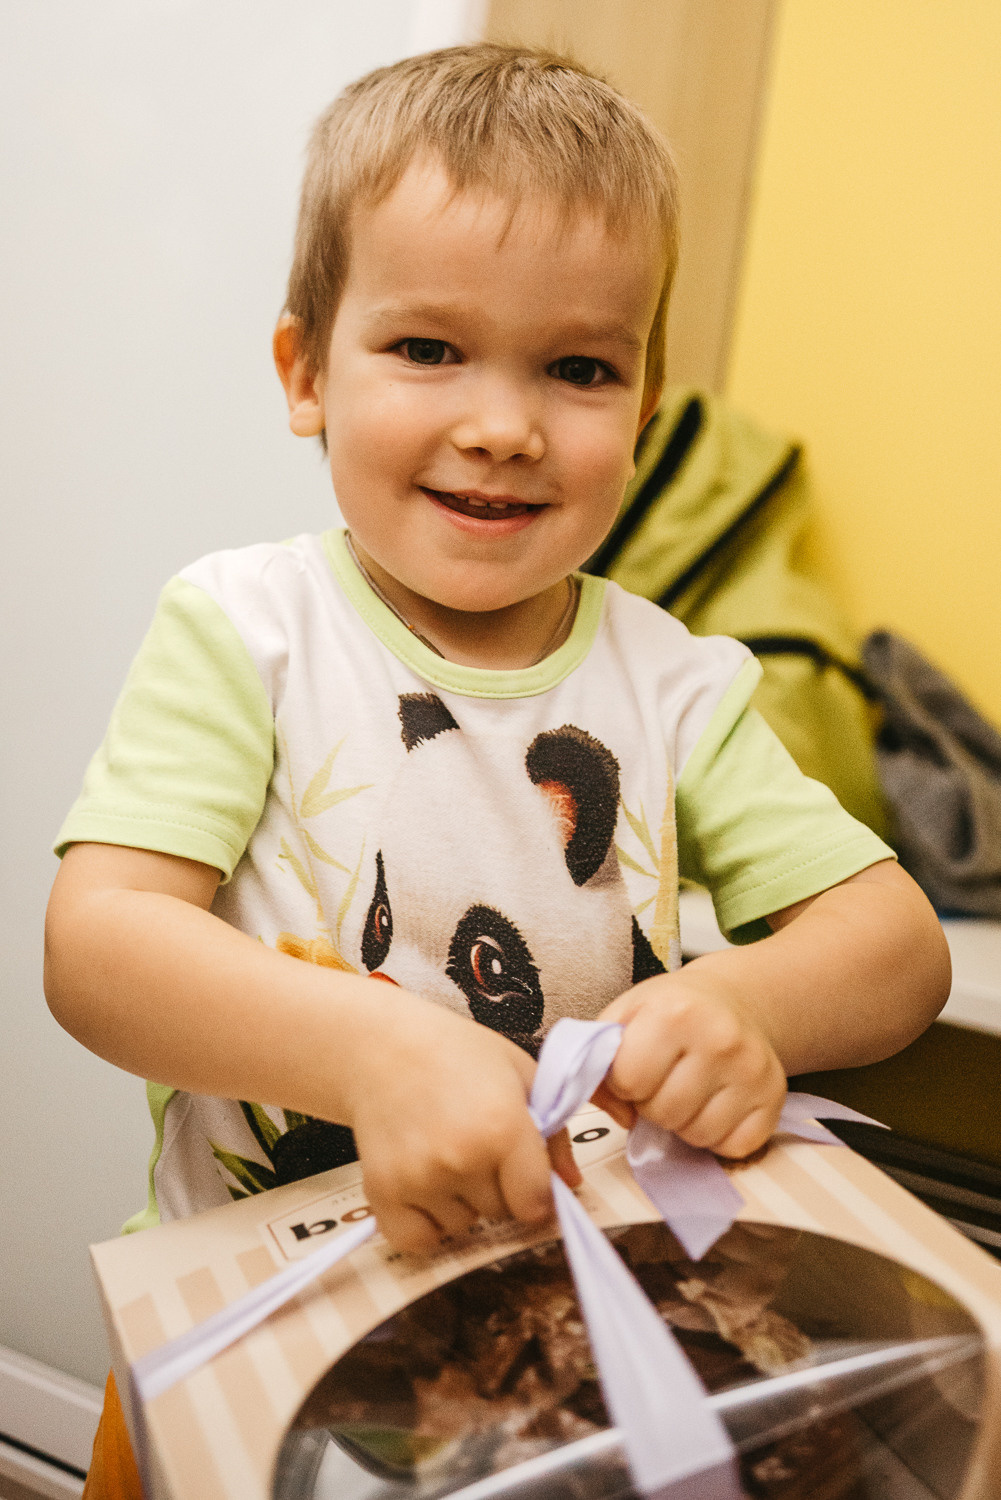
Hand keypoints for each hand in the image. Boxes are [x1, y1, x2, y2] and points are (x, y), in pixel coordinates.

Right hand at [342, 991, 579, 1253]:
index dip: (537, 1191)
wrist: (383, 1046)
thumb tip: (570, 1184)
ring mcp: (420, 1179)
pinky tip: (424, 1186)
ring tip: (445, 1153)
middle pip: (501, 1213)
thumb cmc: (457, 1052)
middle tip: (477, 1145)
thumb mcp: (521, 1073)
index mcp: (503, 1127)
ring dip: (461, 1203)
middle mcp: (462, 1159)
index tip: (526, 1175)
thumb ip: (554, 1131)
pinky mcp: (383, 1192)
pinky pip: (418, 1240)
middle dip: (498, 1188)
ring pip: (462, 1226)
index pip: (536, 1202)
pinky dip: (425, 1224)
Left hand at [596, 968, 786, 1157]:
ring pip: (697, 1135)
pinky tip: (716, 1103)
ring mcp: (752, 1070)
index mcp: (674, 1012)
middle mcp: (720, 1039)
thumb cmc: (672, 1010)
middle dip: (653, 1103)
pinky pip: (733, 1147)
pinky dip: (718, 1136)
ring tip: (689, 1089)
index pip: (629, 1080)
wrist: (734, 1001)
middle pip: (663, 1113)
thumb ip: (599, 1056)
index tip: (636, 1065)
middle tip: (665, 1078)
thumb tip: (610, 1107)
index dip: (624, 1080)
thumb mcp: (626, 1014)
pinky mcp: (774, 1099)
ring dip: (684, 1122)